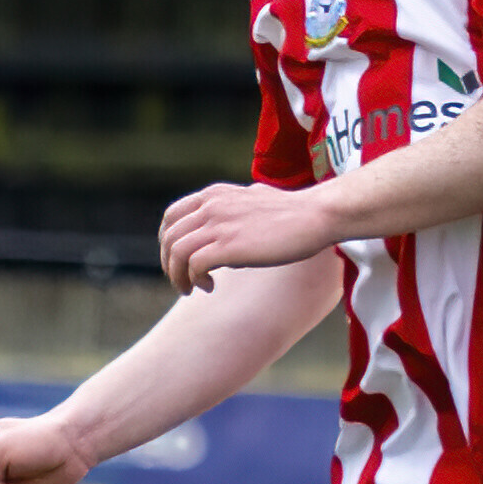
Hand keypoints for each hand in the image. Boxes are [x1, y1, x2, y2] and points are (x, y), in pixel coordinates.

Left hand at [158, 178, 331, 290]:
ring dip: (178, 276)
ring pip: (176, 252)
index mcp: (214, 195)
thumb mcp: (253, 200)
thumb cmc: (292, 213)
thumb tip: (229, 224)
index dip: (167, 242)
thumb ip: (234, 208)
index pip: (171, 217)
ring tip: (191, 289)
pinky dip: (196, 280)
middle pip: (169, 238)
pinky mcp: (229, 245)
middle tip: (183, 282)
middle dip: (169, 265)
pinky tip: (211, 287)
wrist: (315, 215)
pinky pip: (194, 265)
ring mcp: (218, 225)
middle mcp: (210, 206)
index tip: (178, 261)